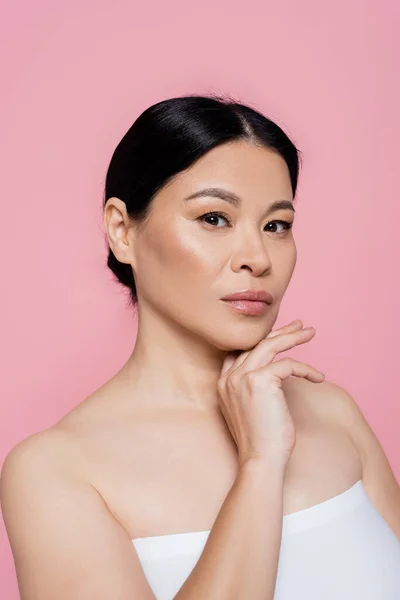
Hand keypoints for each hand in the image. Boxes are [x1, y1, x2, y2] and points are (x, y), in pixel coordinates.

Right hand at [217, 320, 323, 469]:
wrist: (261, 460)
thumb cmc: (262, 441)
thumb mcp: (252, 408)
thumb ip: (254, 387)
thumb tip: (277, 371)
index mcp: (223, 383)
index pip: (241, 351)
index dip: (261, 340)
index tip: (279, 335)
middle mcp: (228, 377)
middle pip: (255, 344)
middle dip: (279, 332)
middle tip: (299, 325)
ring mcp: (241, 377)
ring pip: (270, 345)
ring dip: (293, 337)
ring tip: (311, 332)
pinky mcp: (259, 380)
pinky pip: (288, 364)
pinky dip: (306, 369)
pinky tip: (318, 378)